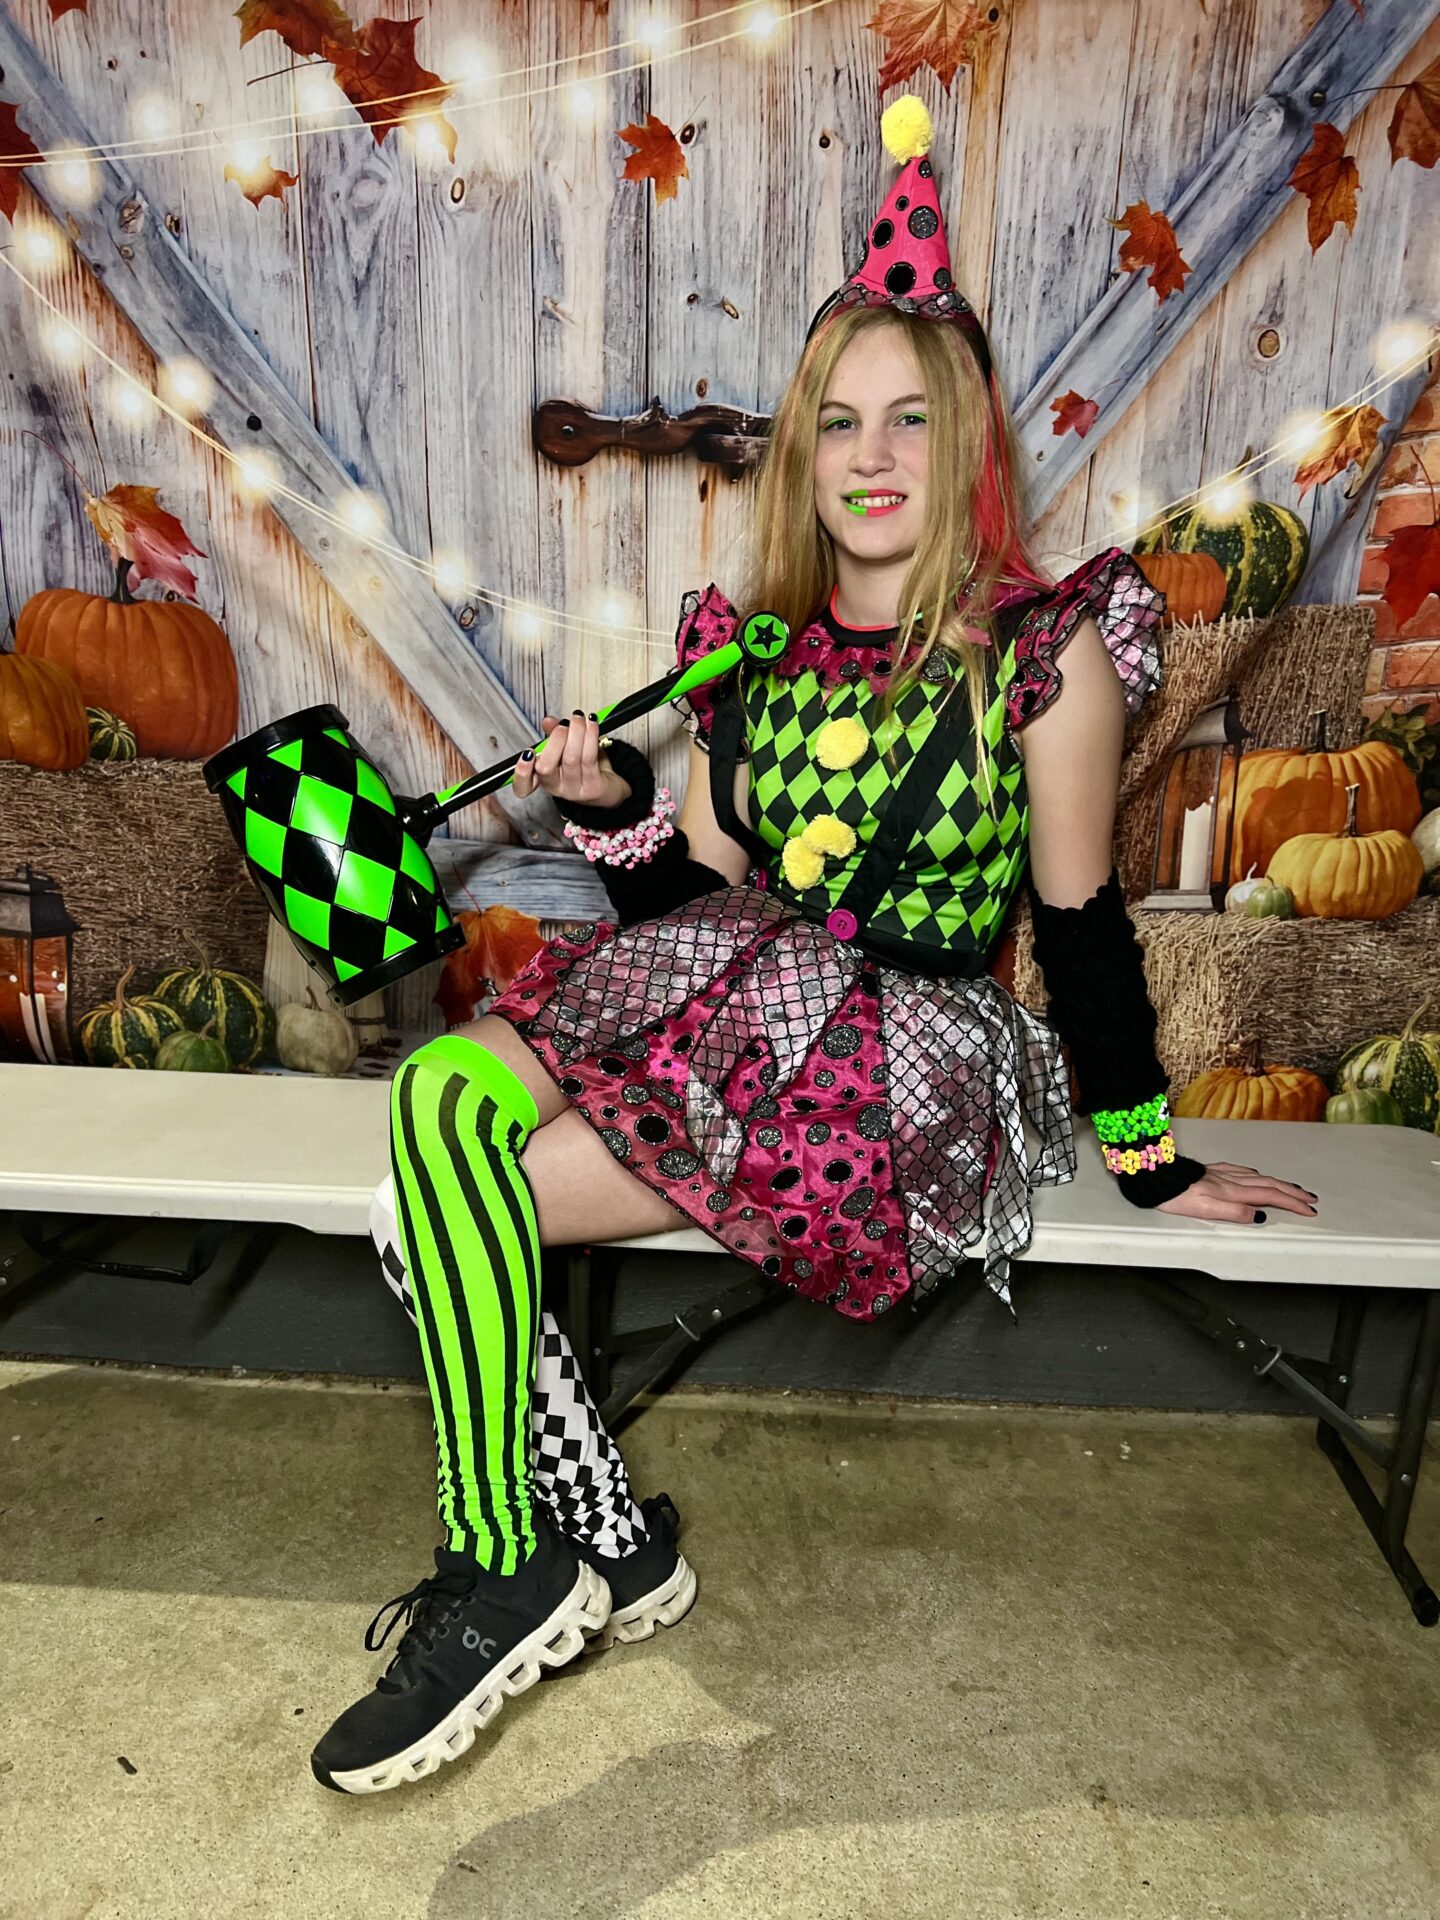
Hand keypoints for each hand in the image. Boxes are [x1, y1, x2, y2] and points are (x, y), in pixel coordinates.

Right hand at [512, 710, 631, 809]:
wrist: (608, 788)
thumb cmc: (584, 768)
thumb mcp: (566, 750)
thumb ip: (554, 734)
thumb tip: (548, 721)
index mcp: (544, 780)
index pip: (523, 786)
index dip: (521, 772)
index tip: (528, 753)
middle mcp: (556, 788)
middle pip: (546, 767)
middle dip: (555, 740)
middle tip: (564, 724)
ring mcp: (575, 790)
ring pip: (571, 758)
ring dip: (576, 732)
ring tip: (579, 718)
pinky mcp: (593, 788)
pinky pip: (589, 758)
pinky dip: (590, 736)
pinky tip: (591, 724)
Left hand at [1155, 1162, 1318, 1223]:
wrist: (1154, 1176)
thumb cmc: (1174, 1195)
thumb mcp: (1204, 1210)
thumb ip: (1233, 1213)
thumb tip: (1258, 1216)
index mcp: (1231, 1192)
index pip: (1270, 1197)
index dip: (1292, 1204)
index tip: (1309, 1210)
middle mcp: (1230, 1181)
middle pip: (1269, 1185)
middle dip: (1293, 1193)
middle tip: (1311, 1199)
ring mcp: (1221, 1174)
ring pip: (1258, 1177)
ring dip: (1279, 1183)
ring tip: (1293, 1188)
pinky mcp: (1211, 1170)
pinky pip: (1241, 1171)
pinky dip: (1256, 1175)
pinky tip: (1255, 1175)